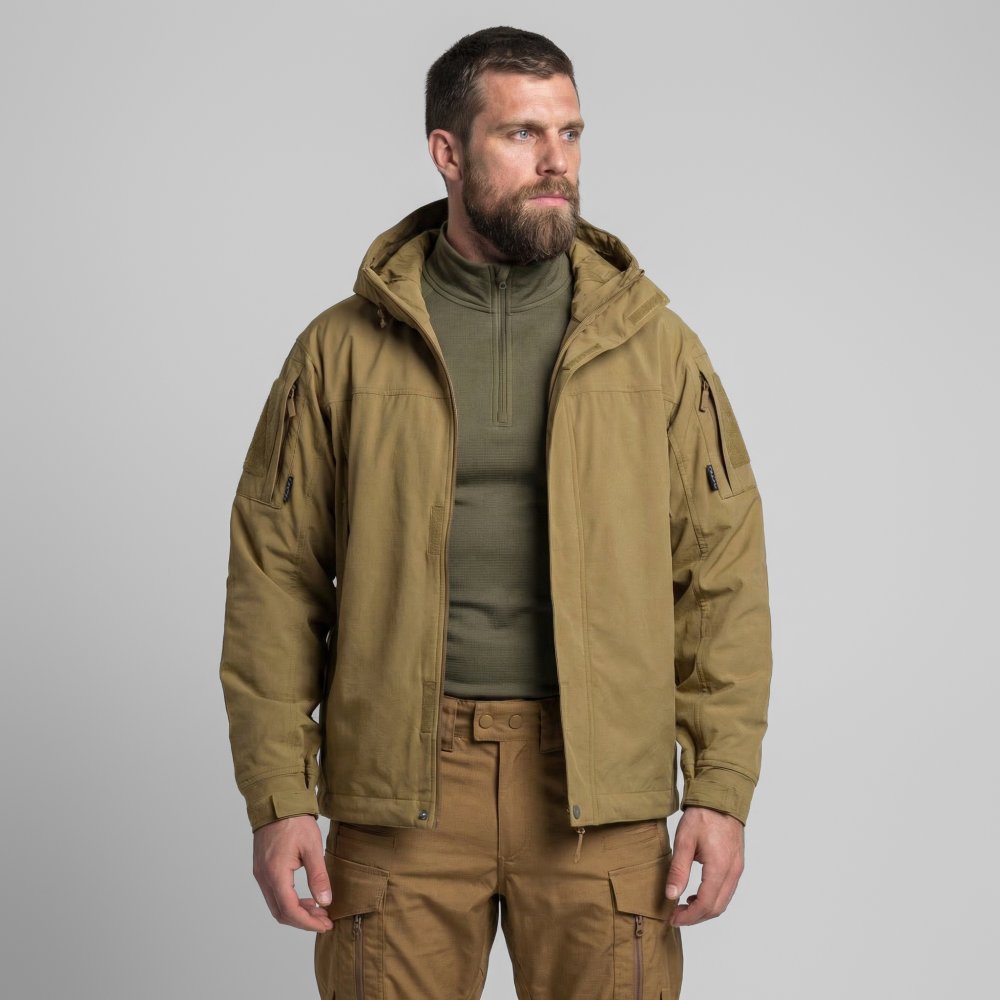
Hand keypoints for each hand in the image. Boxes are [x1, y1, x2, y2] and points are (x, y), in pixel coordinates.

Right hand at [252, 814, 333, 931]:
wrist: (276, 802)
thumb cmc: (294, 821)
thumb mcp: (312, 847)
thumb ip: (318, 876)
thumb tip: (325, 902)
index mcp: (275, 873)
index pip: (289, 910)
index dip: (308, 922)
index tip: (325, 924)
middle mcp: (264, 877)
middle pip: (281, 912)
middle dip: (303, 921)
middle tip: (324, 920)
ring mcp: (260, 874)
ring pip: (276, 905)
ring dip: (296, 912)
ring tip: (318, 909)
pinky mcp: (262, 869)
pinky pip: (274, 894)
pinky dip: (289, 901)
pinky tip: (305, 898)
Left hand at [665, 806, 743, 925]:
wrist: (721, 798)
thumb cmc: (702, 816)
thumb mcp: (684, 841)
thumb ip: (678, 870)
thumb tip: (671, 895)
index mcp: (719, 867)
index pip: (706, 904)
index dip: (689, 916)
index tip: (673, 918)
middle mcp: (733, 872)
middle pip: (717, 908)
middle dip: (696, 917)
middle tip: (676, 916)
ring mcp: (737, 869)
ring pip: (723, 901)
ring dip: (705, 909)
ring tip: (684, 906)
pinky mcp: (737, 865)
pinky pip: (727, 891)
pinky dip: (712, 899)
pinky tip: (696, 894)